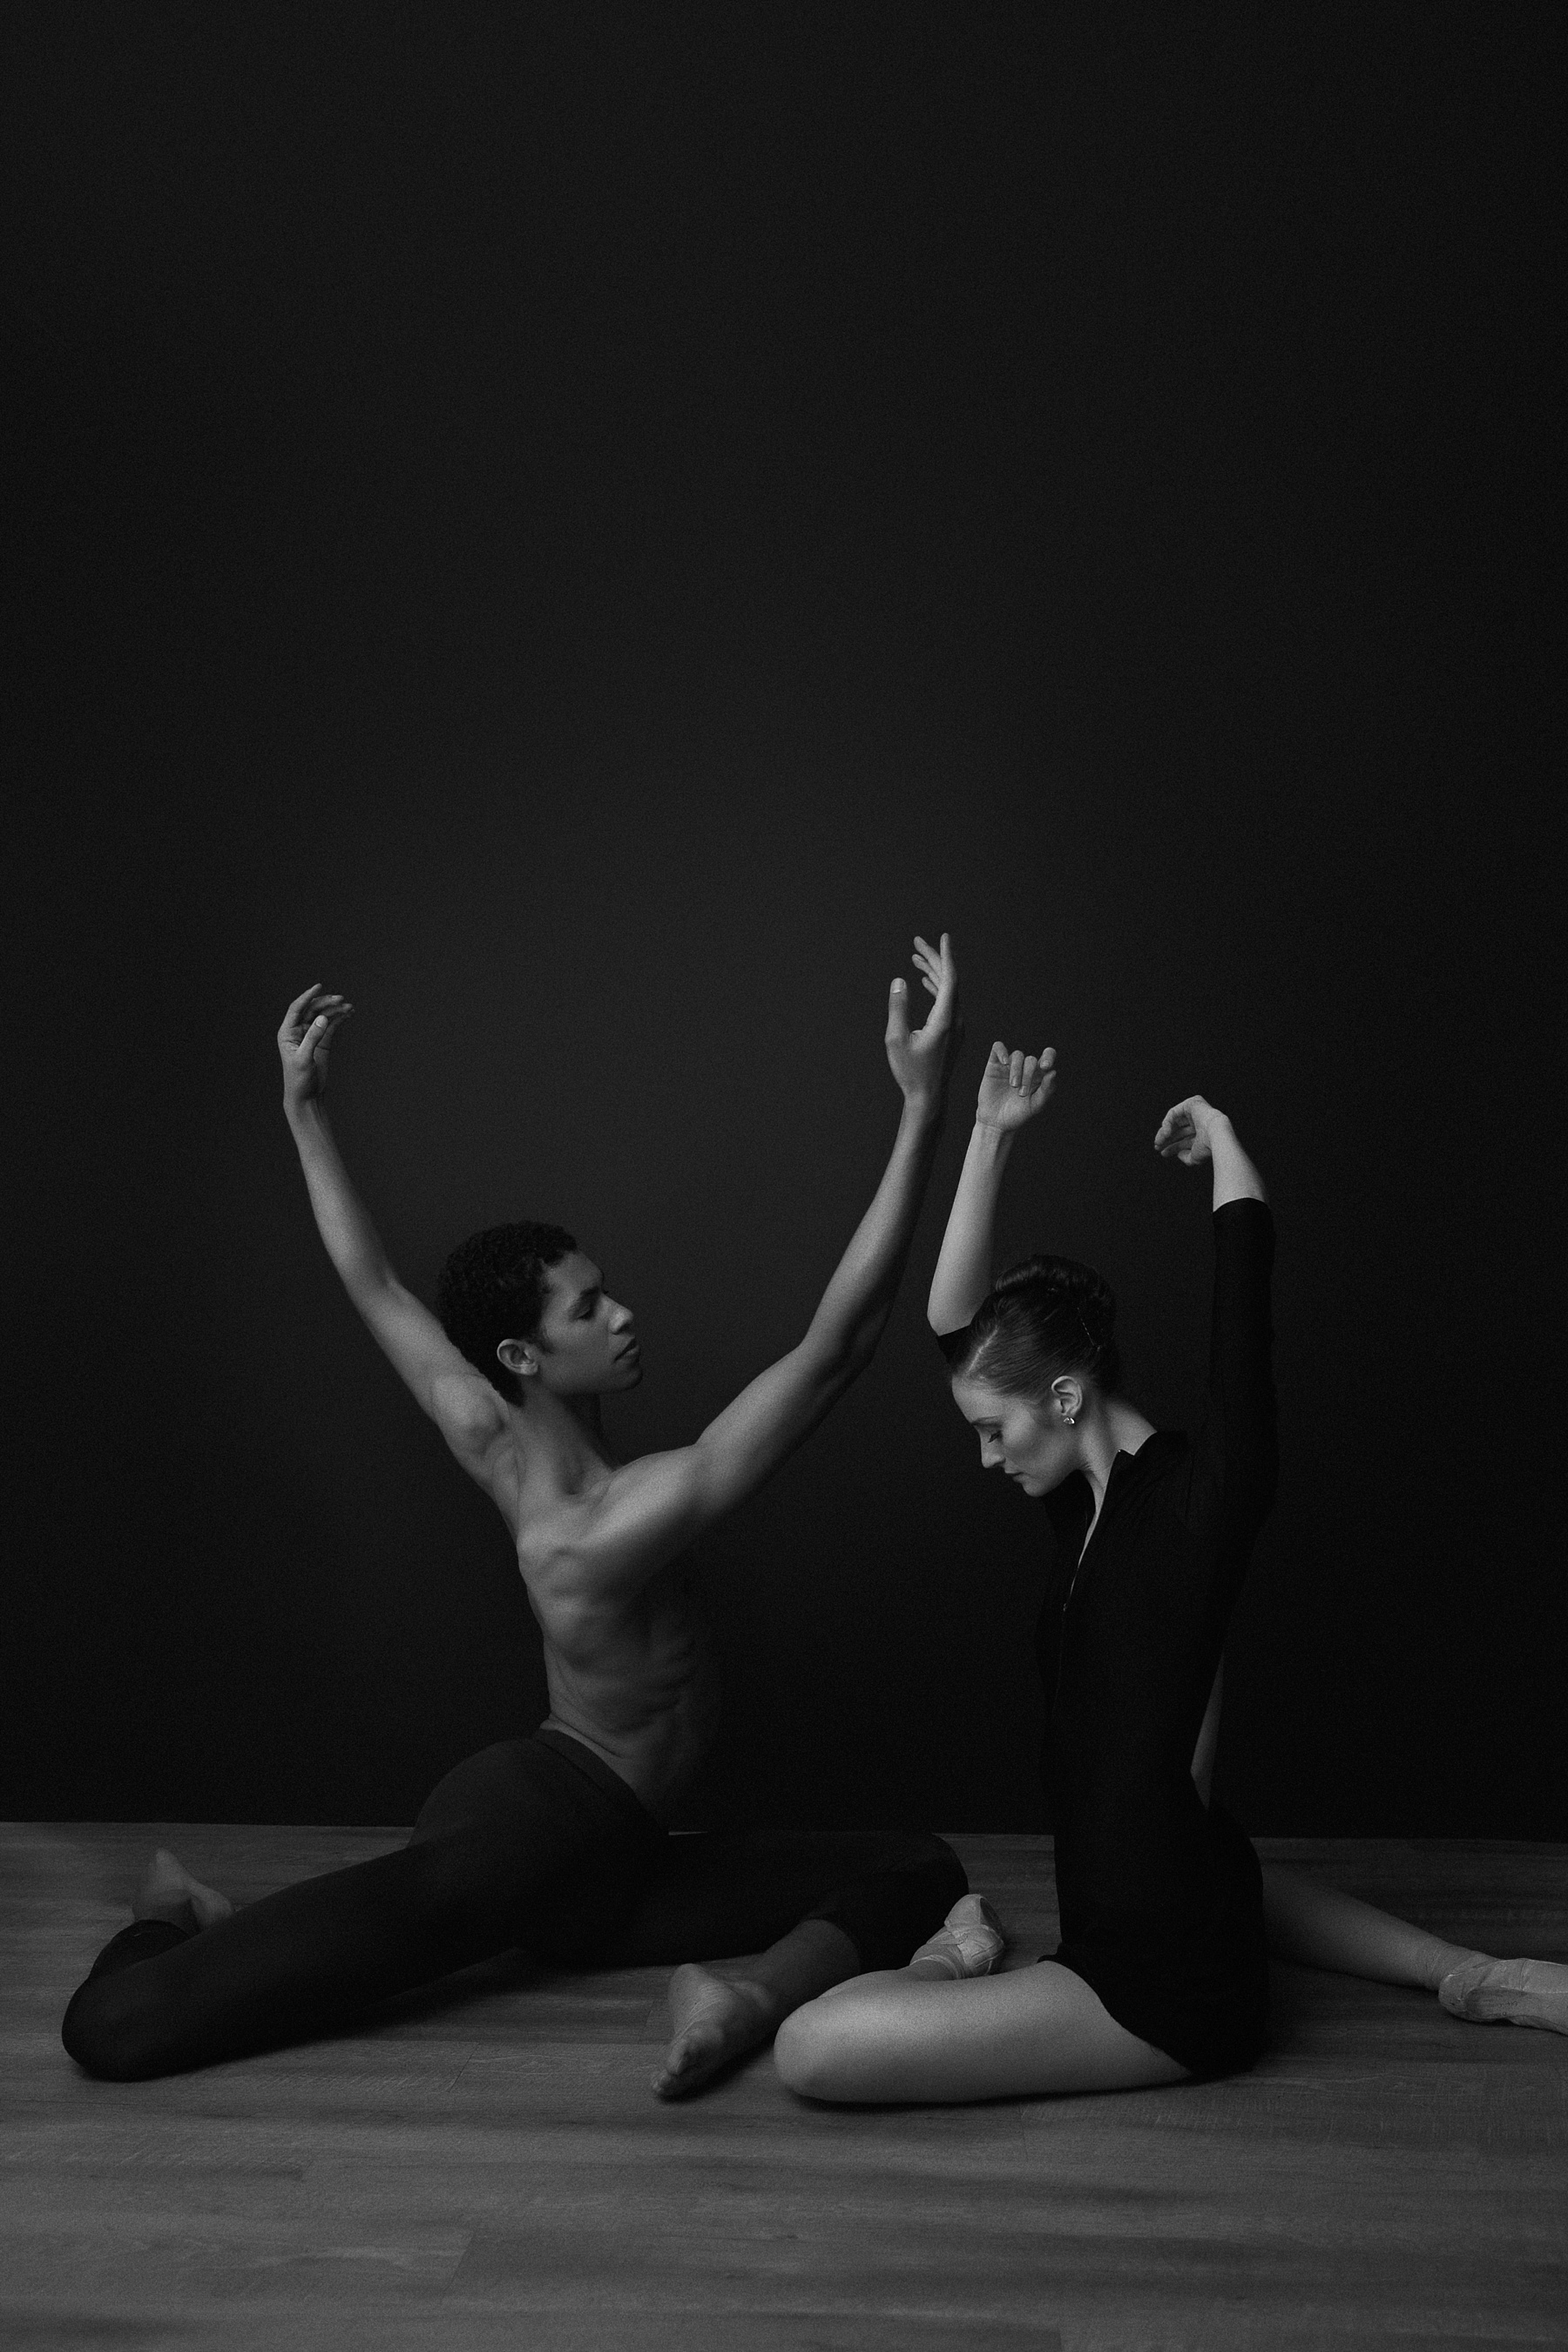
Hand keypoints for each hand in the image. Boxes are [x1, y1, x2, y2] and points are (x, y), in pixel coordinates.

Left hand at [279, 984, 352, 1113]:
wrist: (307, 1096)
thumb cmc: (299, 1079)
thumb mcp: (304, 1058)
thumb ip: (313, 1037)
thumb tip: (323, 1018)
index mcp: (287, 1032)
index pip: (297, 1009)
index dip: (307, 996)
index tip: (319, 986)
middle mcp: (298, 1031)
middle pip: (312, 1010)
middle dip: (326, 1003)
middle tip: (341, 999)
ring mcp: (311, 1036)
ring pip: (323, 1016)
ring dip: (335, 1010)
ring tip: (349, 1007)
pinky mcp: (322, 1042)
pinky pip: (331, 1026)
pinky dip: (340, 1019)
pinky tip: (349, 1014)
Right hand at [885, 931, 961, 1108]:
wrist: (928, 1096)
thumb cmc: (911, 1072)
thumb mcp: (896, 1040)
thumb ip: (898, 1009)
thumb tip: (899, 981)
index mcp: (945, 1019)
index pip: (950, 979)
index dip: (945, 956)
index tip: (943, 937)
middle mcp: (956, 1020)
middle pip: (949, 981)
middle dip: (934, 960)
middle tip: (918, 943)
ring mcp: (956, 1026)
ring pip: (948, 991)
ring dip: (933, 973)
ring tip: (916, 957)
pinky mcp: (952, 1032)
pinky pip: (947, 1002)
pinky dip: (936, 988)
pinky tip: (924, 980)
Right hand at [976, 1039, 1054, 1132]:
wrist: (995, 1123)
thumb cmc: (1017, 1115)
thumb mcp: (1035, 1106)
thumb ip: (1046, 1090)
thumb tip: (1053, 1072)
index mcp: (1039, 1075)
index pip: (1048, 1056)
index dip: (1049, 1056)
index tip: (1045, 1066)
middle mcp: (1025, 1068)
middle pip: (1031, 1059)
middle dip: (1028, 1074)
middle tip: (1022, 1092)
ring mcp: (1009, 1066)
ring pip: (1017, 1055)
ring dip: (1016, 1069)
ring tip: (1013, 1085)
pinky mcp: (994, 1065)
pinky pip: (998, 1048)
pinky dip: (1002, 1052)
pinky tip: (1004, 1062)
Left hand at [1154, 1094, 1228, 1165]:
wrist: (1216, 1135)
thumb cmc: (1208, 1147)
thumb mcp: (1195, 1157)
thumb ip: (1187, 1157)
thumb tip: (1179, 1154)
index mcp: (1202, 1134)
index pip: (1184, 1139)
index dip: (1172, 1146)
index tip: (1163, 1152)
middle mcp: (1199, 1122)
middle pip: (1177, 1130)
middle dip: (1166, 1139)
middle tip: (1157, 1147)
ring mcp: (1196, 1112)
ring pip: (1174, 1122)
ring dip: (1164, 1132)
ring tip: (1159, 1142)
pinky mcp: (1191, 1103)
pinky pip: (1173, 1113)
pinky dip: (1167, 1123)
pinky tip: (1166, 1133)